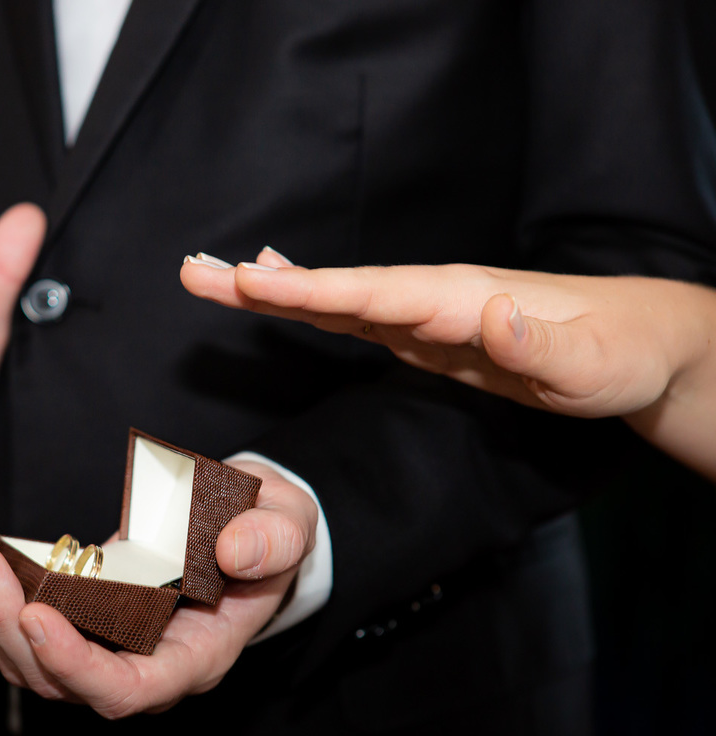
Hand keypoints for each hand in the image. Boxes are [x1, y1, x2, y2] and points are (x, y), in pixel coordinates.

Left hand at [0, 459, 318, 717]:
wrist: (249, 530)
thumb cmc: (268, 533)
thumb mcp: (291, 522)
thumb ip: (274, 538)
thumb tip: (234, 552)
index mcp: (197, 656)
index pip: (128, 691)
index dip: (75, 665)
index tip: (34, 615)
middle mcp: (144, 667)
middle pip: (59, 682)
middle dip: (6, 624)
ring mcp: (108, 648)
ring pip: (29, 662)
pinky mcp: (82, 622)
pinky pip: (23, 631)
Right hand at [181, 249, 711, 419]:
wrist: (638, 345)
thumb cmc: (617, 355)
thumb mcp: (589, 365)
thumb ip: (538, 345)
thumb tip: (487, 318)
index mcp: (462, 300)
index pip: (374, 293)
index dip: (311, 290)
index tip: (253, 281)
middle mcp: (432, 297)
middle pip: (338, 287)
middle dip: (265, 284)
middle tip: (196, 272)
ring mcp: (424, 314)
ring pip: (337, 299)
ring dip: (274, 289)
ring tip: (213, 276)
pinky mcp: (424, 334)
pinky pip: (354, 316)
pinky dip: (310, 304)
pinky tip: (280, 289)